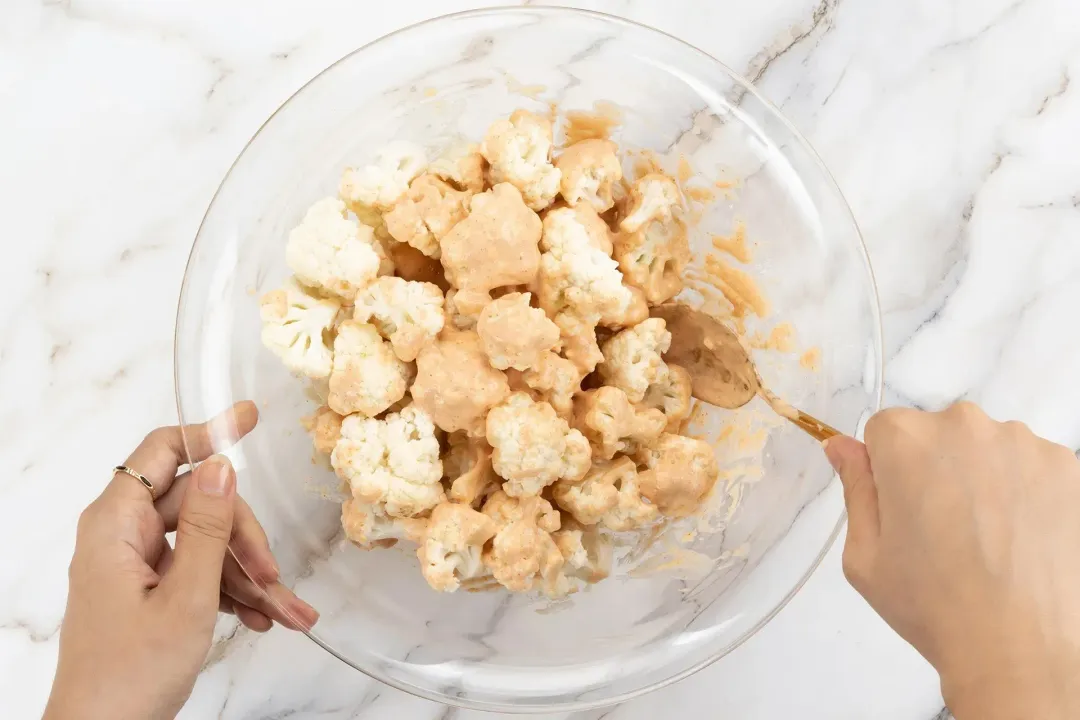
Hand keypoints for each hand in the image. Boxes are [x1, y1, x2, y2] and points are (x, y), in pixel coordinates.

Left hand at [44, 402, 318, 719]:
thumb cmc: (129, 676)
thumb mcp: (185, 597)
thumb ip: (206, 527)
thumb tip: (221, 465)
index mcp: (116, 524)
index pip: (163, 451)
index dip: (209, 431)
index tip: (251, 417)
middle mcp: (123, 536)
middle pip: (198, 503)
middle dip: (244, 536)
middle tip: (274, 573)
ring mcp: (136, 565)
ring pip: (206, 543)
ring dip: (248, 574)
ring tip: (285, 611)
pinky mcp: (149, 592)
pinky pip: (199, 574)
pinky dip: (233, 593)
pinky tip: (265, 619)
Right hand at [825, 403, 1079, 719]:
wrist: (1020, 648)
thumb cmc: (935, 604)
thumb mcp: (866, 554)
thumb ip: (855, 488)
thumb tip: (843, 448)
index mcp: (906, 441)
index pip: (883, 430)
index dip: (886, 470)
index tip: (899, 509)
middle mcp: (965, 426)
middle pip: (938, 433)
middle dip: (934, 468)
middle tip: (941, 530)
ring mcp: (1022, 444)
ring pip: (987, 448)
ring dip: (982, 477)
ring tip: (986, 539)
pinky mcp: (1067, 466)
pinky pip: (1031, 466)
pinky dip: (1024, 492)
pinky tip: (1020, 538)